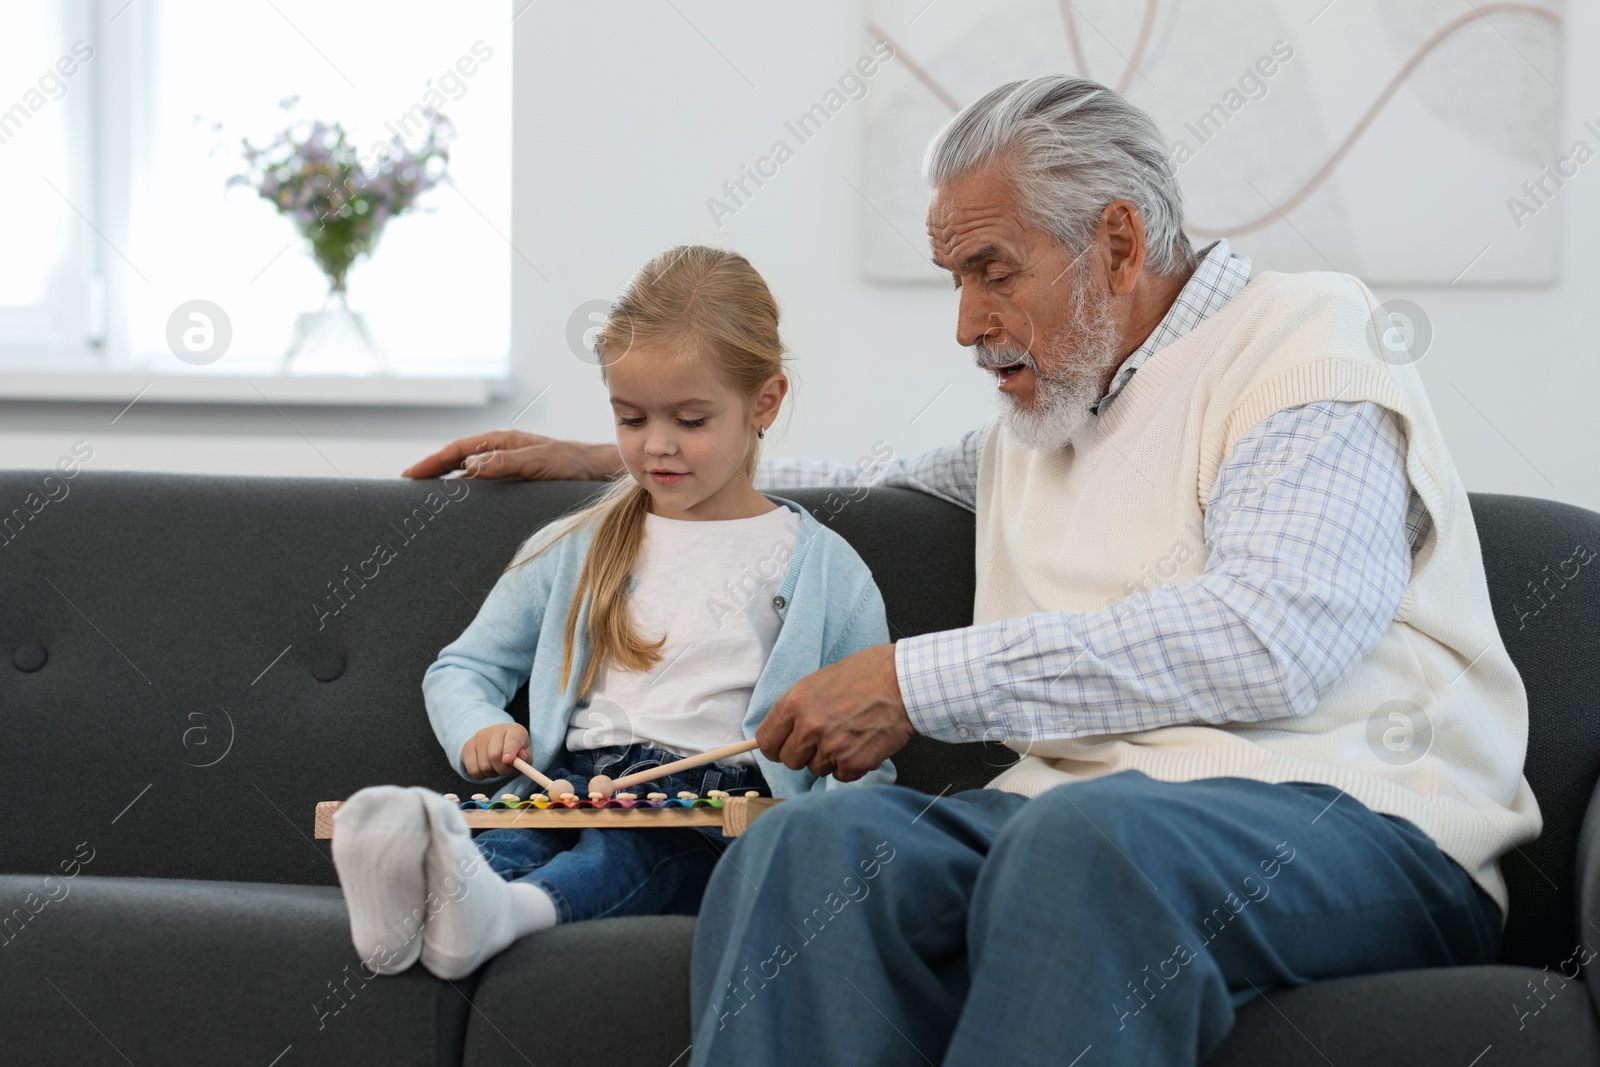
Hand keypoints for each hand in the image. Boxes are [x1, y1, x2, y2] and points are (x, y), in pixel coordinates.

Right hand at [400, 429, 622, 480]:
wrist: (599, 471)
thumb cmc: (573, 464)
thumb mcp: (538, 462)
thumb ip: (505, 463)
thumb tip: (469, 467)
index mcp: (501, 442)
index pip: (456, 451)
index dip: (430, 463)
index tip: (408, 477)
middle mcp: (502, 451)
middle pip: (457, 460)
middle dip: (432, 471)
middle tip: (408, 489)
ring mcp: (509, 464)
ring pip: (469, 472)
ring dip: (448, 482)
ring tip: (428, 499)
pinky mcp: (517, 478)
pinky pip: (484, 484)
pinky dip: (468, 491)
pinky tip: (464, 506)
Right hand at [462, 722, 531, 779]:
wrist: (498, 743)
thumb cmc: (515, 752)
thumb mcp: (525, 755)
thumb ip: (526, 757)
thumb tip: (521, 757)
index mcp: (514, 730)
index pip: (512, 739)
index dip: (510, 750)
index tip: (508, 760)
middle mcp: (495, 730)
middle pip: (494, 755)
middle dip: (502, 769)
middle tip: (505, 771)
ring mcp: (479, 737)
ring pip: (483, 765)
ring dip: (492, 773)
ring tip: (496, 767)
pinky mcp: (467, 746)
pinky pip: (473, 770)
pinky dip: (481, 775)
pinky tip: (486, 768)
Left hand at [756, 644, 913, 781]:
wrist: (903, 681)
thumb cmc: (867, 674)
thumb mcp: (820, 680)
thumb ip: (798, 707)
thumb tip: (783, 730)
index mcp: (795, 703)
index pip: (766, 741)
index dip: (774, 746)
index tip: (782, 747)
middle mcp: (809, 727)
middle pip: (789, 760)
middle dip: (803, 754)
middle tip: (821, 740)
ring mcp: (831, 747)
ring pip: (816, 769)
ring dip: (829, 759)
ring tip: (848, 736)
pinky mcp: (854, 762)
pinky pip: (841, 776)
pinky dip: (850, 765)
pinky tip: (860, 744)